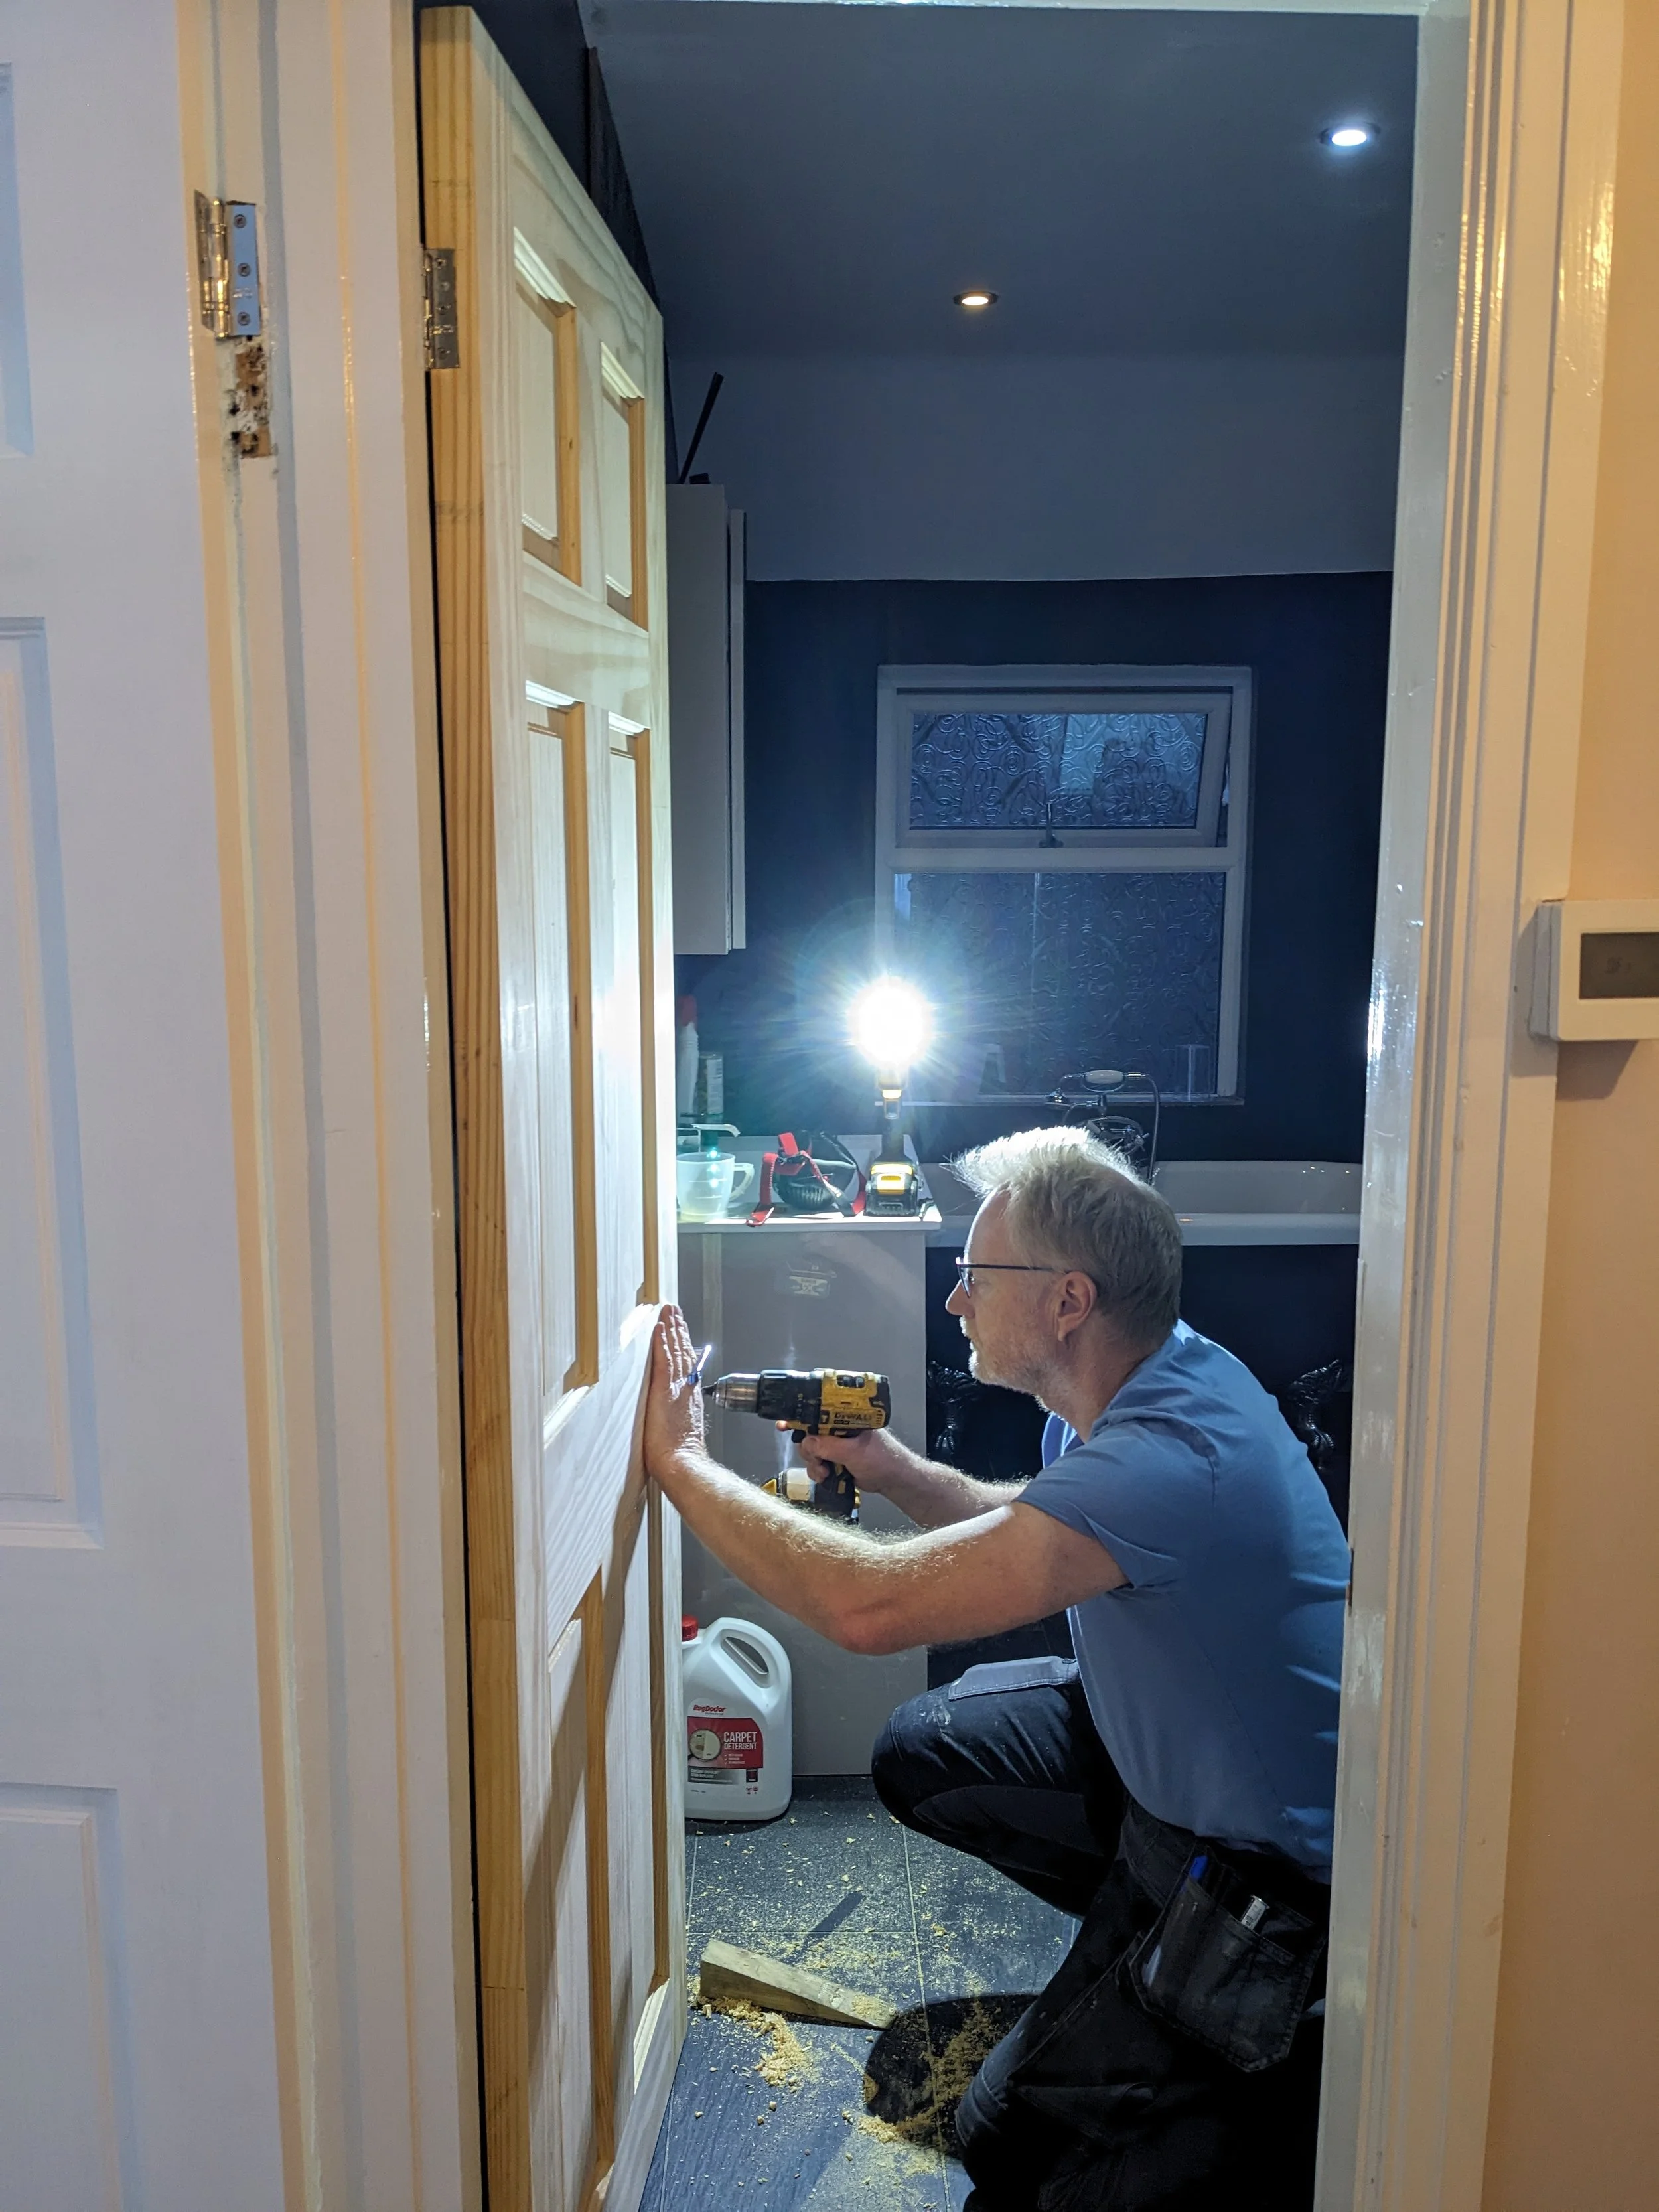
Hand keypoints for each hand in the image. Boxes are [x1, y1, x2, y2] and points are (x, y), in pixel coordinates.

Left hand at [644, 1306, 706, 1481]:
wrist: (682, 1464)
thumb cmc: (680, 1458)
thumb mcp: (683, 1434)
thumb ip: (680, 1421)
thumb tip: (676, 1421)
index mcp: (689, 1400)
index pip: (687, 1366)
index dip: (684, 1346)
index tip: (681, 1331)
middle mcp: (685, 1390)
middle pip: (683, 1354)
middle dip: (679, 1331)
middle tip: (675, 1312)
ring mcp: (675, 1389)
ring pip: (675, 1352)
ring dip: (671, 1330)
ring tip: (669, 1312)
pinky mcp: (663, 1391)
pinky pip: (663, 1361)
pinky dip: (662, 1343)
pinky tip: (660, 1328)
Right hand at [793, 1422, 915, 1497]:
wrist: (892, 1481)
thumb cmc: (882, 1458)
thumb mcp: (855, 1451)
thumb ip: (830, 1446)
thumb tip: (807, 1442)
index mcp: (845, 1417)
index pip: (818, 1411)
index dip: (800, 1417)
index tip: (784, 1424)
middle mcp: (838, 1428)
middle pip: (808, 1433)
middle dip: (808, 1449)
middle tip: (818, 1460)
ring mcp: (835, 1445)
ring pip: (809, 1450)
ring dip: (813, 1463)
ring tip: (825, 1471)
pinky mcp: (833, 1459)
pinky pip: (815, 1463)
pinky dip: (816, 1471)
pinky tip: (826, 1477)